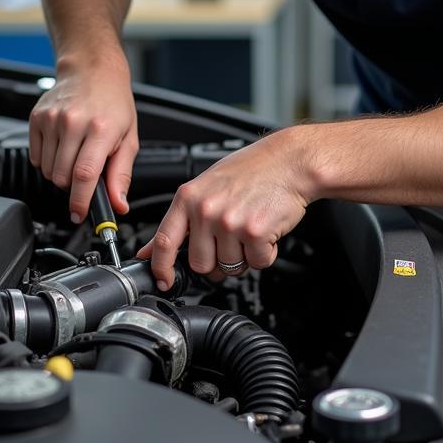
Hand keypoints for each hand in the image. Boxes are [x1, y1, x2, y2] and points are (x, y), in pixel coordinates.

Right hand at [29, 54, 138, 221]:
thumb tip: (118, 204)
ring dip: (60, 174)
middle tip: (84, 175)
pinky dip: (47, 161)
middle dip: (72, 187)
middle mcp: (73, 122)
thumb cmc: (113, 104)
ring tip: (74, 155)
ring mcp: (52, 119)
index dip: (81, 201)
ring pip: (47, 170)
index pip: (85, 175)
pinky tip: (61, 146)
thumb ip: (121, 175)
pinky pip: (35, 157)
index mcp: (100, 129)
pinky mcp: (36, 118)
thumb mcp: (128, 138)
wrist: (92, 71)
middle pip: (62, 177)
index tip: (79, 214)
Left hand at [137, 127, 315, 289]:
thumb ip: (182, 219)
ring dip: (244, 256)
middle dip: (217, 261)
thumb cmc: (251, 171)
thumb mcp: (206, 187)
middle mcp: (206, 210)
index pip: (164, 240)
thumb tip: (153, 249)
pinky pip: (257, 263)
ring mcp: (229, 222)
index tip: (163, 280)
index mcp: (189, 197)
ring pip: (230, 267)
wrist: (290, 161)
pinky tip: (266, 231)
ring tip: (251, 228)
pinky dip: (265, 254)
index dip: (160, 267)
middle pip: (201, 264)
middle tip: (231, 241)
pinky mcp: (255, 233)